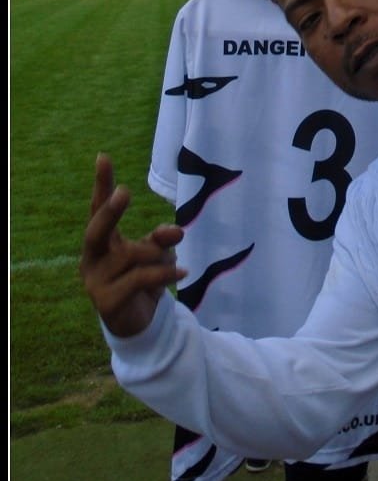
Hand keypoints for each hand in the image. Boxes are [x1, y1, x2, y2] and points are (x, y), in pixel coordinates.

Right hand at [79, 154, 185, 336]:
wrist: (139, 323)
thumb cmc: (144, 278)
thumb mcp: (157, 254)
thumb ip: (162, 239)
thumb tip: (175, 231)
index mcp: (101, 241)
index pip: (98, 208)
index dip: (102, 184)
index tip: (103, 157)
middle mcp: (92, 258)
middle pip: (96, 230)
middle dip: (111, 211)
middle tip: (125, 192)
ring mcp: (95, 281)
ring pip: (131, 255)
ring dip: (157, 256)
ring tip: (172, 263)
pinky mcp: (106, 302)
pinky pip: (139, 278)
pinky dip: (164, 273)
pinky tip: (182, 272)